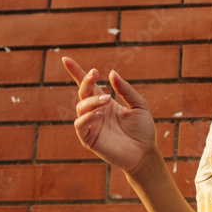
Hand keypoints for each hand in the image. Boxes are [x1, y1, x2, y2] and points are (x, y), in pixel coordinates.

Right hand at [63, 56, 158, 175]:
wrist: (145, 153)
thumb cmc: (143, 130)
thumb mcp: (139, 105)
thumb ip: (126, 90)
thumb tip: (111, 73)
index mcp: (106, 103)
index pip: (88, 85)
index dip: (76, 72)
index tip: (66, 59)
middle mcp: (96, 112)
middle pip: (83, 93)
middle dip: (85, 82)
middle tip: (95, 74)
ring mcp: (92, 125)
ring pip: (80, 108)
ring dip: (91, 100)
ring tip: (107, 100)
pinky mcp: (89, 139)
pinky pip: (80, 125)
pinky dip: (87, 117)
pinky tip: (100, 113)